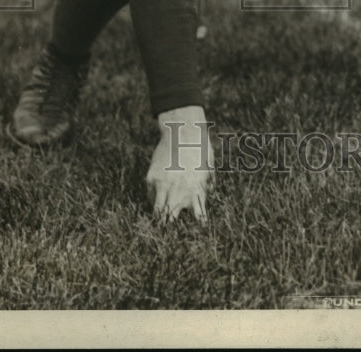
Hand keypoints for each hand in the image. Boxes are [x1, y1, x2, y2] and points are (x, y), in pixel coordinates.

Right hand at [146, 105, 214, 221]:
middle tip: (172, 231)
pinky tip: (159, 194)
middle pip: (171, 221)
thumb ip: (207, 186)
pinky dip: (154, 198)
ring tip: (161, 221)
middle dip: (171, 229)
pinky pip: (151, 195)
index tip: (197, 230)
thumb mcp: (210, 168)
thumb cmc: (201, 148)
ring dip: (160, 217)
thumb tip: (205, 196)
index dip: (197, 227)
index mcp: (197, 192)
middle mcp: (179, 192)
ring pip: (157, 213)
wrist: (183, 130)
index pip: (198, 219)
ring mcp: (163, 186)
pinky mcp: (151, 179)